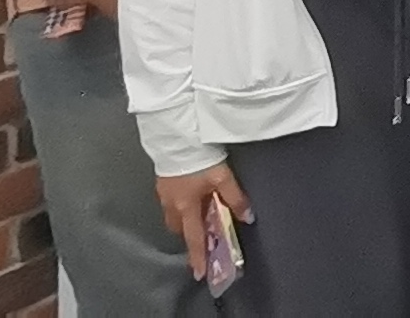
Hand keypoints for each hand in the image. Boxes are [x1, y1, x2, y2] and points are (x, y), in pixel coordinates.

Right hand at [155, 162, 252, 279]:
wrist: (178, 137)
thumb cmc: (200, 159)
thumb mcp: (222, 178)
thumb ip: (235, 199)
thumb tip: (247, 217)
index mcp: (185, 206)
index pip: (193, 238)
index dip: (197, 256)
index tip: (199, 273)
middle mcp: (171, 204)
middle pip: (179, 228)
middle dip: (190, 235)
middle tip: (203, 236)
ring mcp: (163, 193)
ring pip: (173, 216)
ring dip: (185, 220)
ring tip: (199, 215)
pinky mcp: (162, 183)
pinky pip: (171, 203)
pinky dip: (181, 206)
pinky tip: (191, 197)